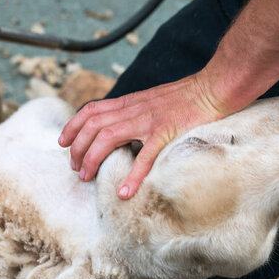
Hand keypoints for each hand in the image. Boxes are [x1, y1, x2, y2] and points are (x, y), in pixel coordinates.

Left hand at [58, 71, 227, 198]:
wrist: (216, 86)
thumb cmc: (187, 97)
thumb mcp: (151, 99)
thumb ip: (133, 111)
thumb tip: (118, 127)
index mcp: (129, 102)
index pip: (91, 110)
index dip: (72, 126)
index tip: (62, 142)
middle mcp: (134, 109)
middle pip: (93, 126)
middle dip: (78, 148)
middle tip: (74, 168)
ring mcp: (149, 120)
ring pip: (108, 137)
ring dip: (93, 159)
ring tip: (86, 177)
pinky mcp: (167, 131)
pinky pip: (145, 156)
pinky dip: (132, 175)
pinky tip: (124, 192)